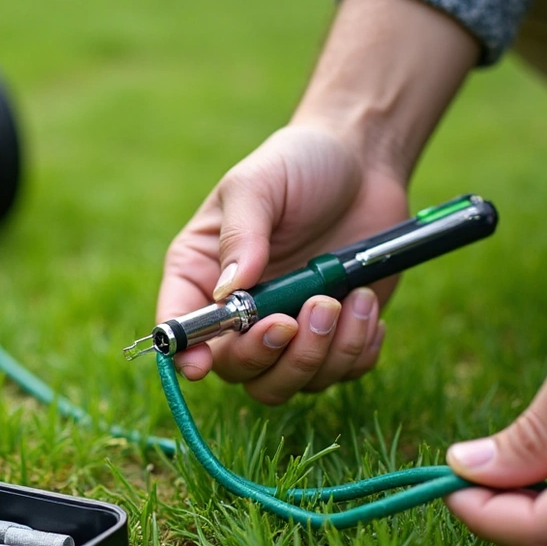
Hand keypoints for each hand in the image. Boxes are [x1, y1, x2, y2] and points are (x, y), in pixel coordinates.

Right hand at [156, 124, 405, 403]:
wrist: (364, 163)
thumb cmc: (298, 164)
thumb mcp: (258, 185)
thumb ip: (241, 235)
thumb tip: (227, 291)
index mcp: (201, 273)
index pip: (181, 326)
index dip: (187, 353)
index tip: (204, 364)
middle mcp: (237, 313)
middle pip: (236, 369)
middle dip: (273, 353)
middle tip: (310, 310)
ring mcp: (286, 329)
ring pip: (287, 382)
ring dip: (322, 353)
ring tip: (349, 299)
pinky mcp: (332, 337)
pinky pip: (338, 375)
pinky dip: (355, 353)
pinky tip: (365, 308)